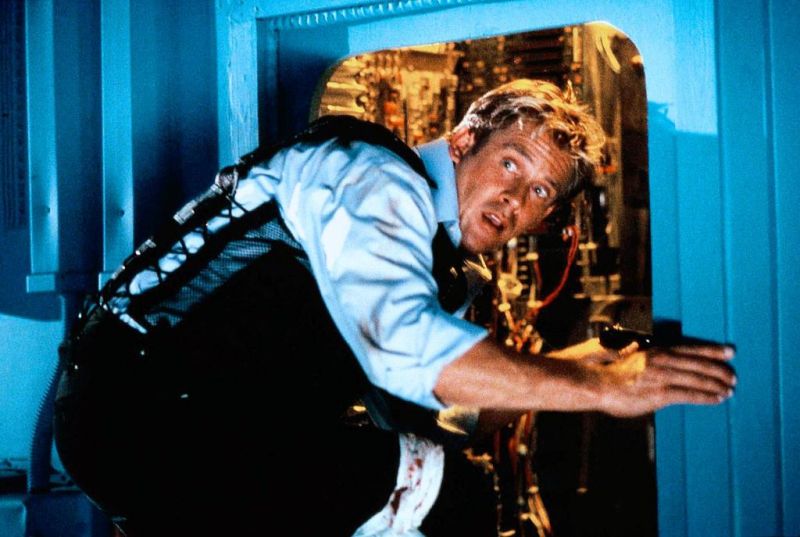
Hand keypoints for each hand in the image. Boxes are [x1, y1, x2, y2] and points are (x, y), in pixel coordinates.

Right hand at [594, 342, 735, 416]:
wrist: (595, 383)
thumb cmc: (608, 372)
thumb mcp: (630, 356)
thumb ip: (646, 357)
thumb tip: (655, 358)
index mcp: (656, 350)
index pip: (691, 349)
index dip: (712, 350)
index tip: (729, 352)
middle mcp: (662, 360)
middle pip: (699, 364)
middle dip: (719, 370)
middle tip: (733, 376)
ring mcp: (662, 376)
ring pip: (698, 379)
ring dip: (717, 385)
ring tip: (729, 390)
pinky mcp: (660, 393)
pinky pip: (690, 394)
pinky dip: (706, 396)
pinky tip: (717, 399)